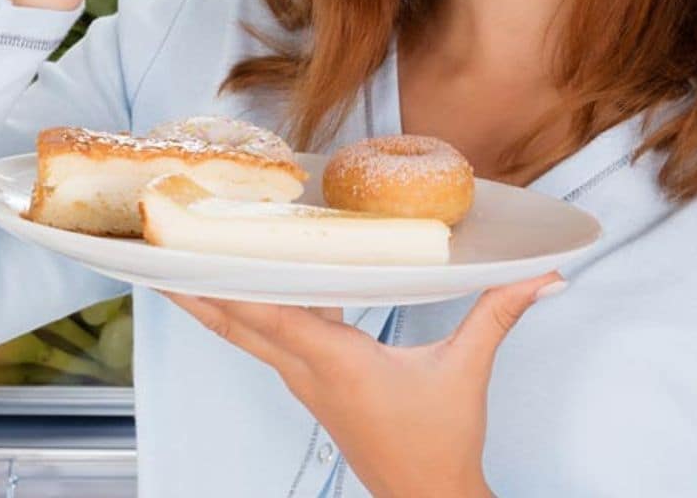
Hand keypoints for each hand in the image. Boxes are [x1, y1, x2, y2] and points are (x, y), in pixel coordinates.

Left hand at [164, 274, 565, 497]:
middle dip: (195, 290)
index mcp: (336, 362)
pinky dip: (255, 312)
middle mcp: (310, 372)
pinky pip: (272, 342)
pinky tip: (259, 287)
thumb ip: (498, 312)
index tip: (191, 252)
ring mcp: (308, 383)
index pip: (269, 312)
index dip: (226, 280)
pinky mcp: (316, 389)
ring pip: (248, 334)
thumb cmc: (439, 445)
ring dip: (217, 300)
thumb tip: (541, 274)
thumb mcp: (467, 371)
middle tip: (155, 255)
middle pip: (238, 323)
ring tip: (187, 265)